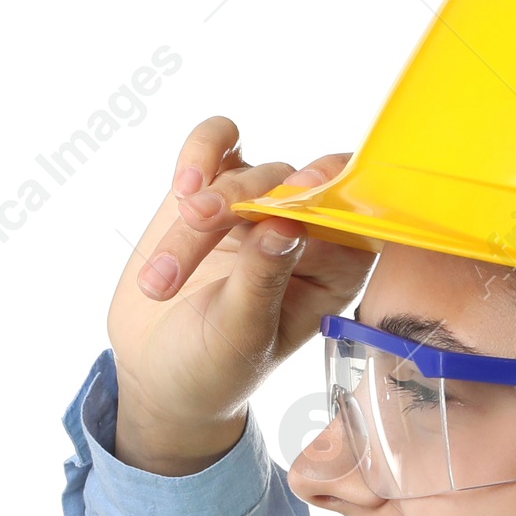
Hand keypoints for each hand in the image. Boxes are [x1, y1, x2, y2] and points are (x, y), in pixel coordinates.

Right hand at [106, 115, 373, 473]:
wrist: (160, 371)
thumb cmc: (217, 366)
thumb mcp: (242, 334)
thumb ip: (263, 279)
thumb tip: (286, 223)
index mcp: (336, 272)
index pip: (354, 214)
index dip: (336, 193)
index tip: (303, 191)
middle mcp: (306, 232)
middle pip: (293, 185)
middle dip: (244, 197)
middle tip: (199, 219)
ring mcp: (260, 206)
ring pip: (247, 172)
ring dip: (206, 201)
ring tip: (171, 241)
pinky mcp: (216, 188)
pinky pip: (218, 144)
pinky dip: (199, 153)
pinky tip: (181, 186)